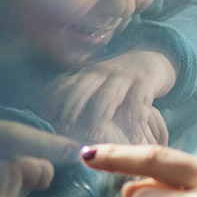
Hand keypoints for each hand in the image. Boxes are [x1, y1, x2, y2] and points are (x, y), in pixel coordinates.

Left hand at [43, 50, 177, 141]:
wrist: (151, 61)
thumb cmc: (116, 80)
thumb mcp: (93, 83)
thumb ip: (73, 94)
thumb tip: (45, 116)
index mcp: (85, 74)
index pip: (65, 85)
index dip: (53, 101)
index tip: (45, 119)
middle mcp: (101, 72)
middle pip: (82, 89)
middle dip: (72, 109)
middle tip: (65, 130)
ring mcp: (123, 76)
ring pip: (107, 95)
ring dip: (99, 115)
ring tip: (94, 135)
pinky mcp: (145, 81)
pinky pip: (138, 99)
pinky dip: (134, 116)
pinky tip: (131, 133)